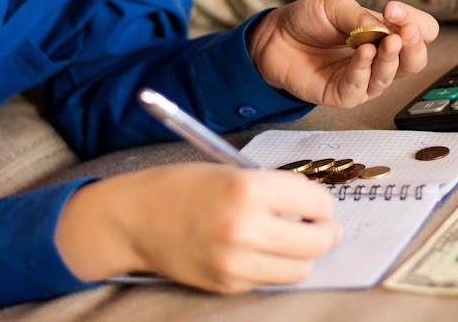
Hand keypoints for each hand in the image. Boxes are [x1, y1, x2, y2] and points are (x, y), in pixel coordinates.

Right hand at [54, 163, 339, 291]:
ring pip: (299, 269)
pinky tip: (262, 251)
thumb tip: (312, 205)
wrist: (133, 219)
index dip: (321, 202)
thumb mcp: (228, 171)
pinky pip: (269, 280)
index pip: (314, 202)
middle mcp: (244, 227)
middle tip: (323, 226)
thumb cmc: (179, 187)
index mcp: (247, 188)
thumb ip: (271, 188)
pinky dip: (274, 267)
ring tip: (296, 241)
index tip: (319, 203)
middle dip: (324, 232)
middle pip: (315, 241)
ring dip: (303, 255)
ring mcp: (236, 262)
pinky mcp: (227, 284)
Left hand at [246, 0, 437, 107]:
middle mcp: (380, 60)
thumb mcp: (336, 9)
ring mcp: (364, 79)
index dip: (414, 22)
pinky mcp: (343, 95)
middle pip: (415, 60)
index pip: (421, 32)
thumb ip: (361, 18)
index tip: (393, 9)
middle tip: (404, 31)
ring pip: (391, 76)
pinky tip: (363, 53)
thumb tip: (387, 28)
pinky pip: (361, 88)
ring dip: (391, 58)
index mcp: (386, 34)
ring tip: (387, 41)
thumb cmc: (308, 21)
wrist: (275, 36)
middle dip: (414, 45)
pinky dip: (364, 70)